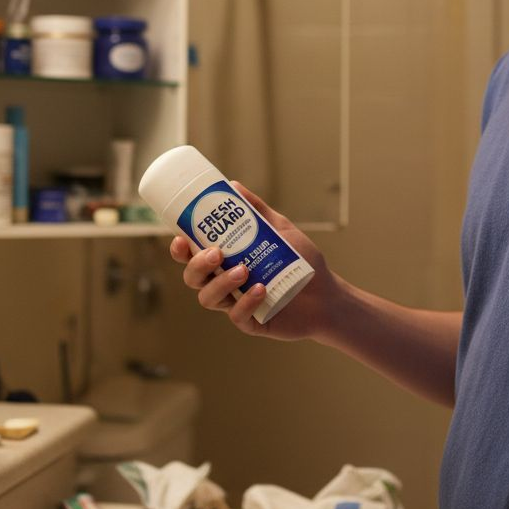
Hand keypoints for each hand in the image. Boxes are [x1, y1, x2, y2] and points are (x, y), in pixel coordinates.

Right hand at [170, 181, 338, 340]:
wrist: (329, 293)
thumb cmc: (302, 261)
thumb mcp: (280, 230)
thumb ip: (258, 211)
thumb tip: (233, 185)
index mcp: (226, 261)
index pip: (192, 256)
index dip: (180, 250)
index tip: (180, 238)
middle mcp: (226, 283)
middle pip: (193, 278)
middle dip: (197, 265)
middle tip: (215, 253)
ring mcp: (237, 304)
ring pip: (209, 299)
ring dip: (221, 284)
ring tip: (243, 270)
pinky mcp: (252, 323)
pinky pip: (238, 317)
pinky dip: (246, 303)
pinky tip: (261, 290)